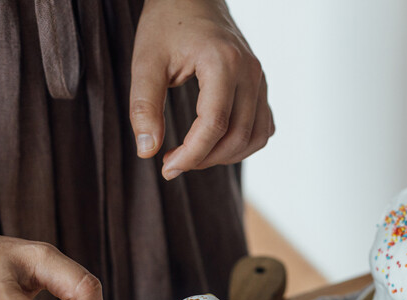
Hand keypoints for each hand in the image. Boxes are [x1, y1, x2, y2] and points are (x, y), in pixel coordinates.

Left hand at [129, 0, 273, 178]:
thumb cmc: (167, 24)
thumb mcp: (145, 61)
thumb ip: (144, 106)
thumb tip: (147, 152)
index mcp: (223, 62)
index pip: (214, 125)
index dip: (191, 155)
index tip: (166, 167)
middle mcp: (249, 72)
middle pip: (237, 136)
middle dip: (205, 159)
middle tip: (173, 164)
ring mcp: (260, 80)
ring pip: (255, 137)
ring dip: (225, 156)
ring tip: (193, 156)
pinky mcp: (261, 86)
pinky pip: (263, 128)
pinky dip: (243, 144)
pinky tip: (215, 145)